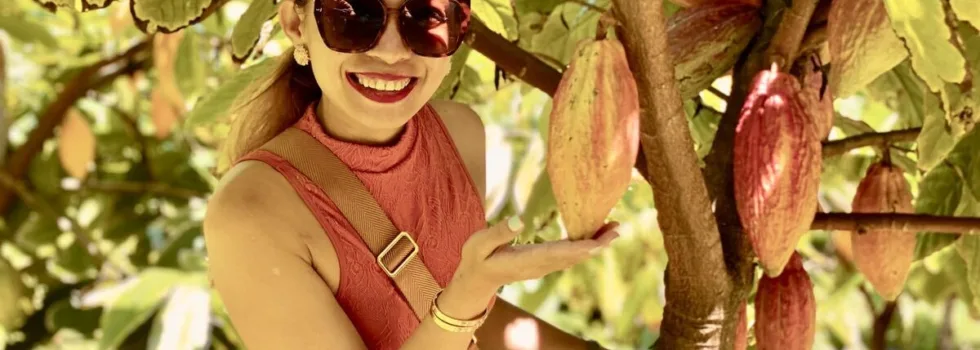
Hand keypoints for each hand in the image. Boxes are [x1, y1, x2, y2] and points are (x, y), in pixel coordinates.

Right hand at [452, 216, 619, 293]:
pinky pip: (569, 256)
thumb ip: (497, 233)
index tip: (602, 240)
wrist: (477, 279)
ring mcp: (543, 267)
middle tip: (618, 227)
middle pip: (575, 256)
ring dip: (595, 244)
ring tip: (612, 228)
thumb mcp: (478, 244)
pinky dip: (584, 246)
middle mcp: (540, 266)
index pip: (561, 253)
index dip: (583, 246)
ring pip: (575, 256)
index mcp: (527, 260)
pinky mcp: (544, 264)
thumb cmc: (476, 258)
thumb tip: (518, 220)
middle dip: (598, 243)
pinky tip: (593, 236)